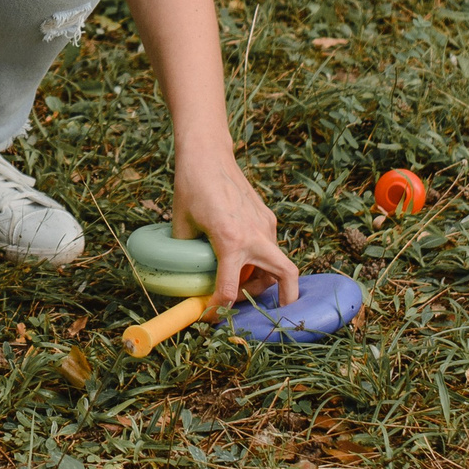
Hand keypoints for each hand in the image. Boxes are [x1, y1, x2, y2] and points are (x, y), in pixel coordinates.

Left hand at [170, 148, 298, 311]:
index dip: (219, 308)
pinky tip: (241, 256)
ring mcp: (265, 224)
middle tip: (254, 306)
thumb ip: (185, 254)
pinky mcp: (266, 215)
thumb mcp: (181, 224)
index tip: (210, 314)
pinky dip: (261, 259)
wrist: (208, 153)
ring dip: (266, 278)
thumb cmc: (192, 186)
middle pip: (286, 276)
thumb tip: (185, 277)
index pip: (230, 288)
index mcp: (231, 240)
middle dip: (281, 299)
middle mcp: (256, 234)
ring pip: (279, 262)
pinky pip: (271, 245)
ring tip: (241, 280)